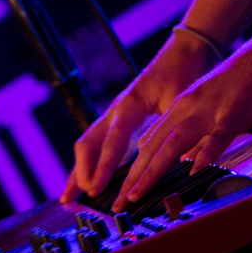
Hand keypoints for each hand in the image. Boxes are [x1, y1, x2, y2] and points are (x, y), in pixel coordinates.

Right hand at [60, 30, 215, 201]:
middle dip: (82, 171)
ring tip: (69, 198)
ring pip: (87, 146)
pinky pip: (97, 145)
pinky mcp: (116, 121)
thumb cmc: (182, 75)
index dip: (104, 166)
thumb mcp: (182, 99)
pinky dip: (89, 165)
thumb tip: (180, 159)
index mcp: (130, 105)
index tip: (96, 189)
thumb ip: (175, 126)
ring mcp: (113, 115)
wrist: (182, 54)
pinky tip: (84, 183)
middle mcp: (115, 111)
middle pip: (88, 143)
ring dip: (78, 171)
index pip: (112, 140)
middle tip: (82, 198)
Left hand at [112, 40, 251, 210]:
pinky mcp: (232, 112)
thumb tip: (188, 159)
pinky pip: (216, 136)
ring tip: (138, 192)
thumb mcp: (211, 106)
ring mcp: (208, 110)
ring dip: (152, 170)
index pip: (150, 141)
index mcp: (182, 106)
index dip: (134, 168)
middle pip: (153, 145)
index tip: (123, 190)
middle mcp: (188, 107)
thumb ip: (198, 131)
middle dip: (133, 176)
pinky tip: (195, 169)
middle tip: (118, 202)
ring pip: (173, 142)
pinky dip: (205, 153)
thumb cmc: (245, 82)